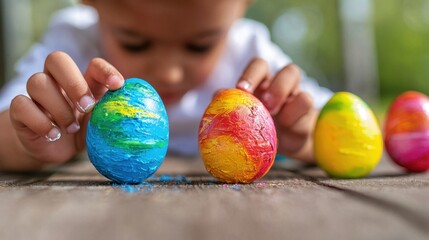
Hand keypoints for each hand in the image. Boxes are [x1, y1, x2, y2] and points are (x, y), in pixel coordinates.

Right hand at [7, 51, 123, 167]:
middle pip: (57, 59)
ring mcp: (37, 94)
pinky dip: (40, 121)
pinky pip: (21, 105)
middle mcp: (58, 81)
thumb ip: (113, 115)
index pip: (94, 64)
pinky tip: (53, 135)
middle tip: (87, 106)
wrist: (53, 149)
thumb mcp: (100, 124)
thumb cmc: (82, 131)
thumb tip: (139, 114)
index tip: (119, 86)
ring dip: (59, 107)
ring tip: (71, 128)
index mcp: (84, 81)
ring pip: (37, 82)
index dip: (106, 71)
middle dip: (74, 82)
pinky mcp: (20, 110)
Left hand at [236, 58, 316, 161]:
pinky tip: (286, 125)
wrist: (278, 147)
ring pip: (295, 75)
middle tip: (264, 104)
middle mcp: (280, 83)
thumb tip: (217, 95)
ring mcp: (295, 95)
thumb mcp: (240, 118)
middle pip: (285, 68)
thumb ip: (229, 105)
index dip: (251, 74)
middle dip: (274, 84)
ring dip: (283, 92)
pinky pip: (306, 100)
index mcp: (261, 82)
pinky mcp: (307, 111)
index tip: (241, 90)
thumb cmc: (254, 128)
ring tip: (273, 113)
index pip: (259, 66)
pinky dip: (295, 112)